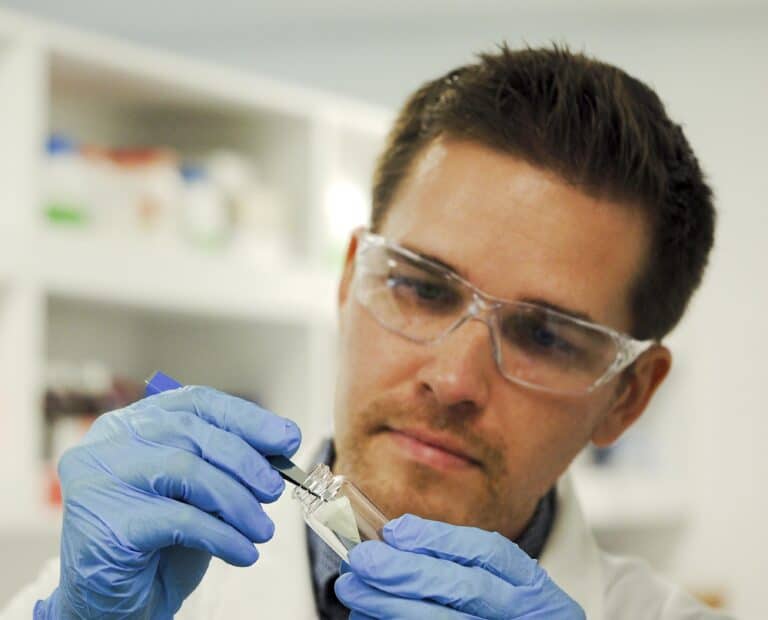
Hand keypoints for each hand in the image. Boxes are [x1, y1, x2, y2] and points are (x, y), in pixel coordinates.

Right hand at [34, 386, 300, 619]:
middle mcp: (110, 441)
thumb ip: (224, 465)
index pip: (196, 402)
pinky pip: (181, 520)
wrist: (110, 603)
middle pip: (193, 432)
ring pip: (188, 472)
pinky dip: (223, 536)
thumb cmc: (156, 542)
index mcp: (131, 423)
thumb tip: (281, 446)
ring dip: (238, 502)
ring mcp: (101, 478)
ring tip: (263, 529)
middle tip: (276, 489)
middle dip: (246, 461)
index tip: (286, 438)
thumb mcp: (196, 493)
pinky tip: (243, 552)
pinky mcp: (106, 521)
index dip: (247, 417)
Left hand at [335, 514, 584, 618]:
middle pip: (463, 587)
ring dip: (389, 603)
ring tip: (352, 587)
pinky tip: (368, 615)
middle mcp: (523, 614)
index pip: (488, 551)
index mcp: (531, 585)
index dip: (439, 538)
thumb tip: (393, 538)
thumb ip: (459, 562)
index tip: (395, 530)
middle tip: (362, 558)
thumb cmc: (508, 616)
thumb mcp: (504, 585)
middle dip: (406, 570)